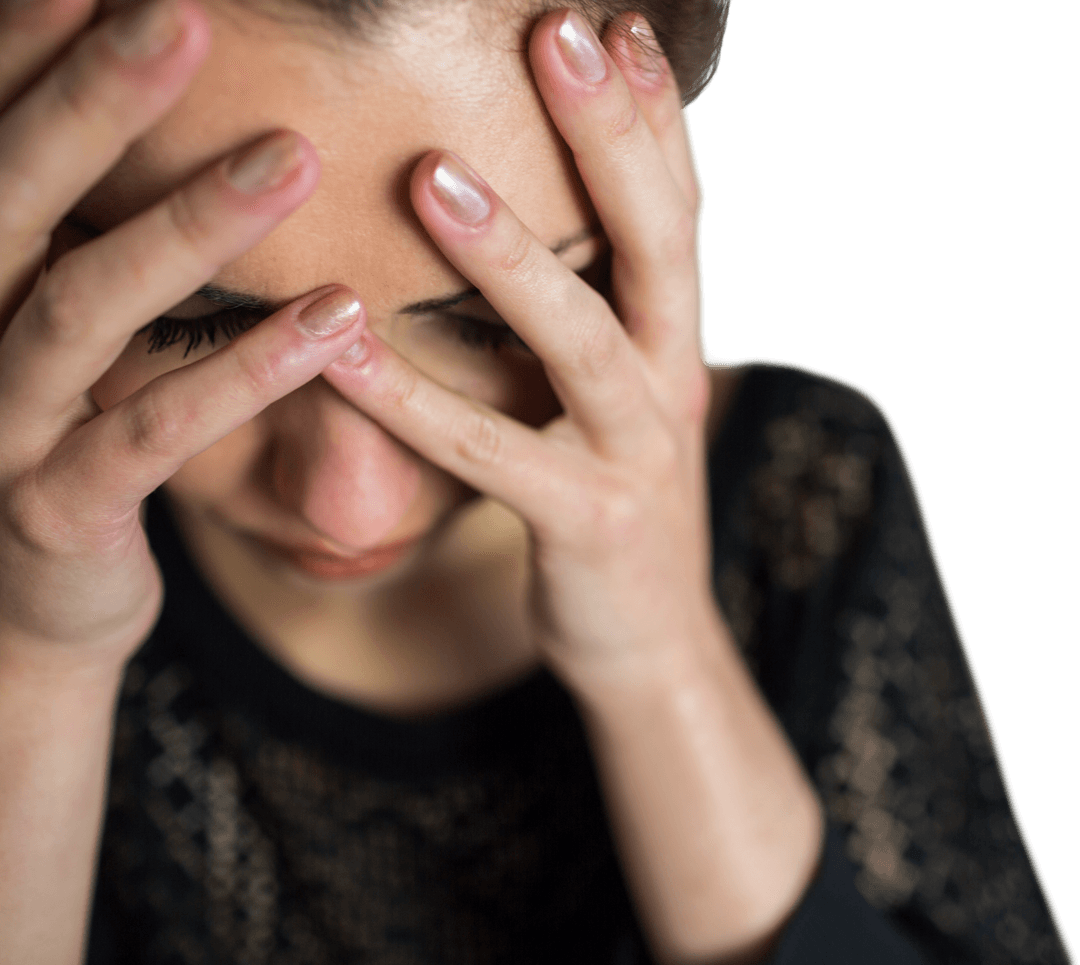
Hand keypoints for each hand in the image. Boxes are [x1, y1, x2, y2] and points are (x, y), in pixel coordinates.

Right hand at [0, 0, 364, 665]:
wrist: (27, 600)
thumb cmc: (64, 437)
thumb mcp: (64, 325)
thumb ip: (90, 230)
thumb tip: (140, 108)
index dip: (32, 52)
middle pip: (18, 196)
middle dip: (97, 98)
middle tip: (188, 13)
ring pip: (87, 308)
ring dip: (192, 228)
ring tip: (297, 158)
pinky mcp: (60, 505)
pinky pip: (154, 432)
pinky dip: (243, 373)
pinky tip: (337, 319)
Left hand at [322, 9, 717, 688]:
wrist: (652, 648)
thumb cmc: (613, 508)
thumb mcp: (617, 405)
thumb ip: (589, 322)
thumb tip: (529, 240)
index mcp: (675, 344)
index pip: (679, 212)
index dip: (655, 118)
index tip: (616, 25)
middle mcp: (672, 385)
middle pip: (660, 246)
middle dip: (612, 138)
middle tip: (558, 32)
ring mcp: (639, 459)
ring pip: (582, 343)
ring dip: (513, 257)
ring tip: (434, 171)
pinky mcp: (589, 528)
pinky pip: (494, 458)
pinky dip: (418, 403)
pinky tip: (345, 344)